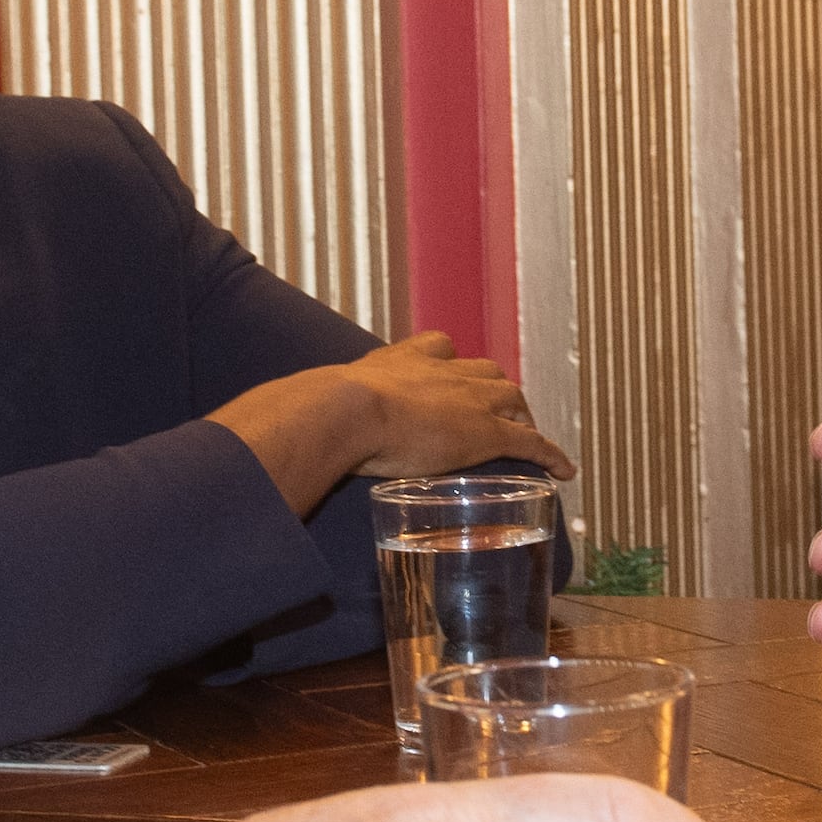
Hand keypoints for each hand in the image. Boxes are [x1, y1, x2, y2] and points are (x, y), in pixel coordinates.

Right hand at [210, 331, 569, 511]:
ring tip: (528, 438)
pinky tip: (564, 471)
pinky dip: (550, 455)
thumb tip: (257, 442)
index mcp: (403, 359)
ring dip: (523, 418)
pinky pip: (531, 442)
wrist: (341, 411)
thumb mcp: (314, 407)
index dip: (450, 366)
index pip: (439, 350)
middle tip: (498, 412)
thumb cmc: (320, 412)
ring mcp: (469, 399)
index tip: (451, 377)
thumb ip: (297, 420)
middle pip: (485, 370)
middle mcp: (443, 370)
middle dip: (494, 389)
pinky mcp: (486, 431)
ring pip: (512, 399)